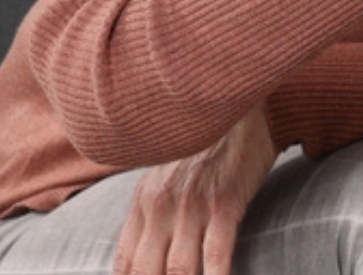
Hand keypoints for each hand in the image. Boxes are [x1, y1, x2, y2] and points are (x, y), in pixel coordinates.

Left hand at [113, 108, 275, 274]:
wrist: (237, 104)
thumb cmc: (208, 142)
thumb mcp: (166, 173)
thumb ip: (153, 210)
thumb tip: (146, 247)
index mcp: (143, 203)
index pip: (125, 265)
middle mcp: (161, 208)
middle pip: (148, 273)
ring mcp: (192, 207)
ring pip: (179, 270)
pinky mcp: (225, 203)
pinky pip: (216, 254)